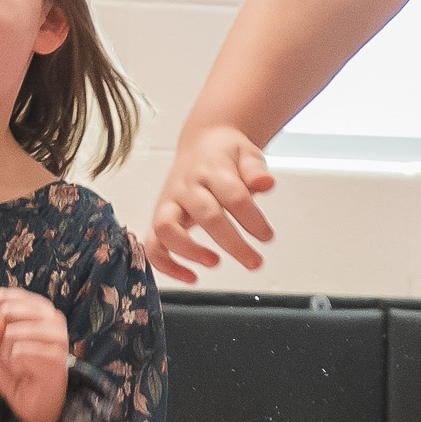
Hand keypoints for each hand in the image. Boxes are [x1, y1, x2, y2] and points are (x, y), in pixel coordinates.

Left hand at [0, 285, 72, 421]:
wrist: (34, 402)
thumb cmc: (15, 369)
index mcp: (40, 308)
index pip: (3, 297)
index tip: (7, 337)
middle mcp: (53, 317)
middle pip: (7, 310)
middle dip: (0, 337)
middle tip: (14, 353)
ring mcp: (58, 336)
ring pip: (11, 332)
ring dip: (7, 354)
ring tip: (20, 364)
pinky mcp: (57, 356)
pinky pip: (18, 352)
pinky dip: (15, 366)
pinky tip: (27, 372)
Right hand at [145, 122, 275, 284]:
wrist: (202, 143)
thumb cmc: (225, 154)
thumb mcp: (247, 153)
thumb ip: (255, 169)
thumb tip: (265, 182)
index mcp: (211, 170)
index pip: (233, 195)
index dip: (252, 219)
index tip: (267, 237)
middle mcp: (187, 187)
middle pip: (206, 214)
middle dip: (232, 242)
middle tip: (254, 261)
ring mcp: (170, 203)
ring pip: (167, 228)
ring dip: (190, 251)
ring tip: (215, 263)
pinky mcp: (160, 219)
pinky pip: (153, 244)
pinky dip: (166, 265)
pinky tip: (191, 278)